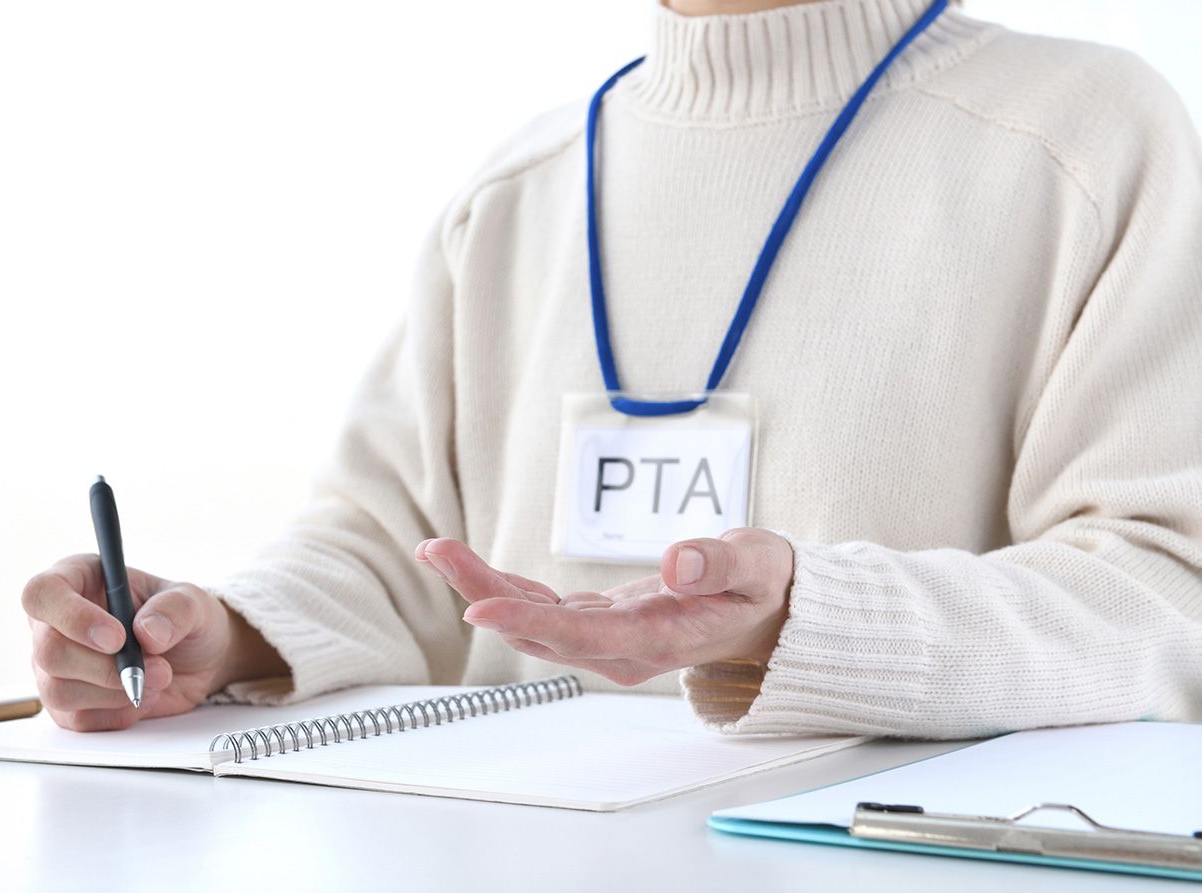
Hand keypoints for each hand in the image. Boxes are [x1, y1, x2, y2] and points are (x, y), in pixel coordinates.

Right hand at [22, 555, 240, 730]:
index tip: (117, 638)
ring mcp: (56, 667)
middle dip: (107, 667)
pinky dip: (117, 713)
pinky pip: (77, 719)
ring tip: (159, 678)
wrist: (196, 659)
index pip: (42, 593)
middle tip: (157, 666)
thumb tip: (148, 632)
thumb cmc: (182, 618)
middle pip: (48, 651)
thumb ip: (175, 609)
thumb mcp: (193, 601)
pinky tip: (144, 696)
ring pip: (58, 690)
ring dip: (115, 692)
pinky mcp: (67, 704)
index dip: (73, 618)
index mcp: (76, 579)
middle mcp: (55, 623)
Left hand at [415, 528, 793, 685]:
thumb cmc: (764, 584)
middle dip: (483, 591)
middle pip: (540, 629)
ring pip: (534, 622)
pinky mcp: (600, 625)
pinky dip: (506, 589)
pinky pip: (543, 612)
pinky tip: (473, 568)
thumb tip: (678, 560)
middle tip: (434, 550)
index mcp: (660, 638)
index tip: (477, 607)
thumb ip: (721, 563)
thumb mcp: (759, 564)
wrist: (769, 614)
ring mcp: (608, 641)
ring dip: (483, 588)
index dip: (527, 622)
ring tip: (436, 550)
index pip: (582, 635)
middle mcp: (624, 648)